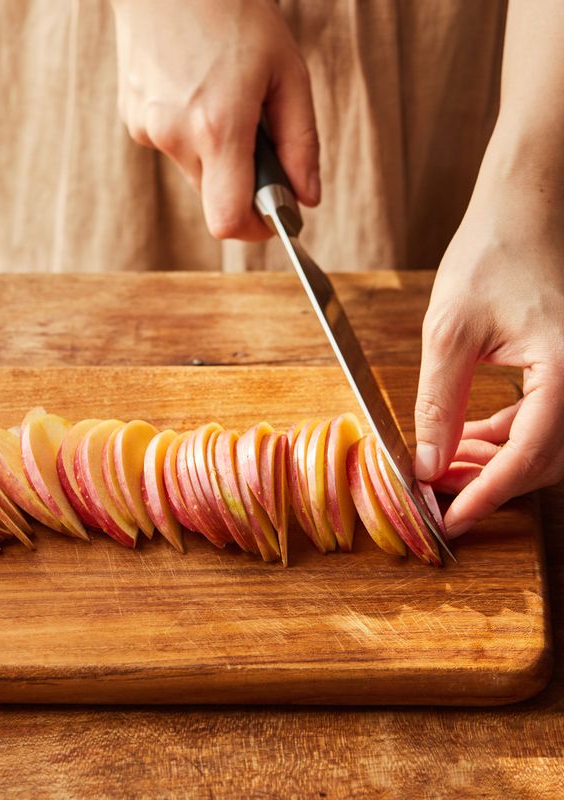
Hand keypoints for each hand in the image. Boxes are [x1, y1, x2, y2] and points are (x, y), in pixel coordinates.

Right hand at [109, 0, 319, 239]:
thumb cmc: (231, 9)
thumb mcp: (287, 71)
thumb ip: (300, 143)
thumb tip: (306, 197)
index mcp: (218, 127)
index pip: (228, 221)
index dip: (253, 229)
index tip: (271, 218)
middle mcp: (175, 136)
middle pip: (213, 198)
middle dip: (239, 181)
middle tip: (257, 136)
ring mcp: (147, 129)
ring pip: (193, 172)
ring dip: (214, 153)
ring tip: (222, 98)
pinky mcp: (132, 120)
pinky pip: (171, 146)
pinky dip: (190, 133)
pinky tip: (195, 89)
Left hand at [414, 150, 563, 537]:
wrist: (525, 210)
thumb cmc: (492, 255)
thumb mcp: (449, 333)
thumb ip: (438, 404)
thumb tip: (426, 462)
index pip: (530, 457)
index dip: (487, 495)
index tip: (451, 521)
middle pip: (544, 460)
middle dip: (488, 483)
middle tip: (438, 494)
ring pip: (544, 445)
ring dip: (495, 464)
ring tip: (442, 467)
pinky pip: (543, 421)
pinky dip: (505, 438)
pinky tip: (467, 440)